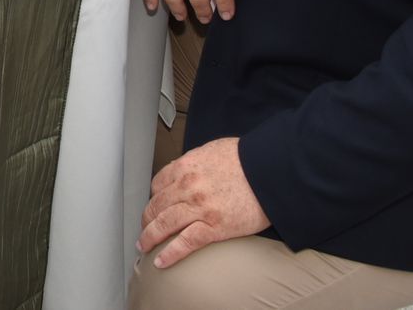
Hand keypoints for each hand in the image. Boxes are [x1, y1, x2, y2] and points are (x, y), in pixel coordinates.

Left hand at [138, 138, 268, 266]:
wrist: (269, 170)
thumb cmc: (245, 158)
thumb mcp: (211, 150)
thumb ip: (193, 162)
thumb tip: (184, 169)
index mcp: (185, 166)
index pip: (157, 185)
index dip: (153, 197)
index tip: (153, 206)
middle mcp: (187, 187)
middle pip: (156, 206)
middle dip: (146, 220)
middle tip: (144, 228)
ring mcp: (199, 208)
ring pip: (164, 225)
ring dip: (150, 238)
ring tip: (144, 246)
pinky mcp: (215, 227)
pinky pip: (186, 243)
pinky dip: (170, 254)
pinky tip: (161, 261)